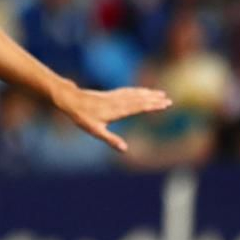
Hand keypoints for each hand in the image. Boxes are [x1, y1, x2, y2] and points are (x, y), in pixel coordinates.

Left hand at [51, 81, 171, 151]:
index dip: (153, 105)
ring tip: (160, 93)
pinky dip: (137, 90)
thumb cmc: (83, 117)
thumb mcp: (96, 131)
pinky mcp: (110, 94)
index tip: (165, 104)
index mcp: (118, 110)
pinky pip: (127, 91)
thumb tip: (125, 149)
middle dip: (154, 99)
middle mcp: (118, 101)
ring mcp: (114, 96)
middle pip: (140, 99)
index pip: (139, 107)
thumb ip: (111, 140)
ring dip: (148, 93)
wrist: (71, 100)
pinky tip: (141, 91)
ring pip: (135, 93)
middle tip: (168, 99)